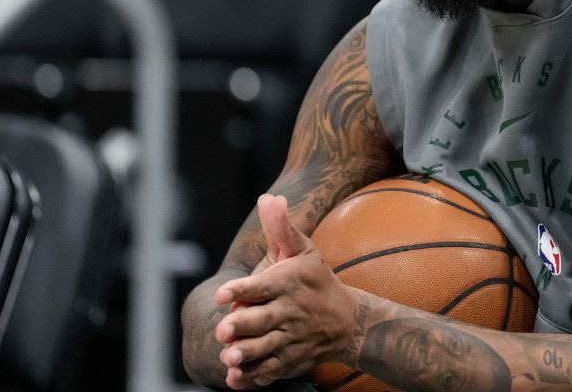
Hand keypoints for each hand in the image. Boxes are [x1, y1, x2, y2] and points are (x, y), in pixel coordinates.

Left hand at [214, 194, 358, 389]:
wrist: (347, 321)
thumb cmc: (315, 279)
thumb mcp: (302, 250)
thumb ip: (280, 228)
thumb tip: (268, 198)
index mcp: (287, 284)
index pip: (263, 286)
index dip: (242, 289)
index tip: (224, 294)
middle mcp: (289, 312)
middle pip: (263, 320)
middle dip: (243, 326)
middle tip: (223, 330)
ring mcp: (289, 339)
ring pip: (265, 349)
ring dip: (246, 354)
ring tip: (229, 358)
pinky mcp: (289, 360)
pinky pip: (270, 371)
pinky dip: (253, 377)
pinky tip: (234, 379)